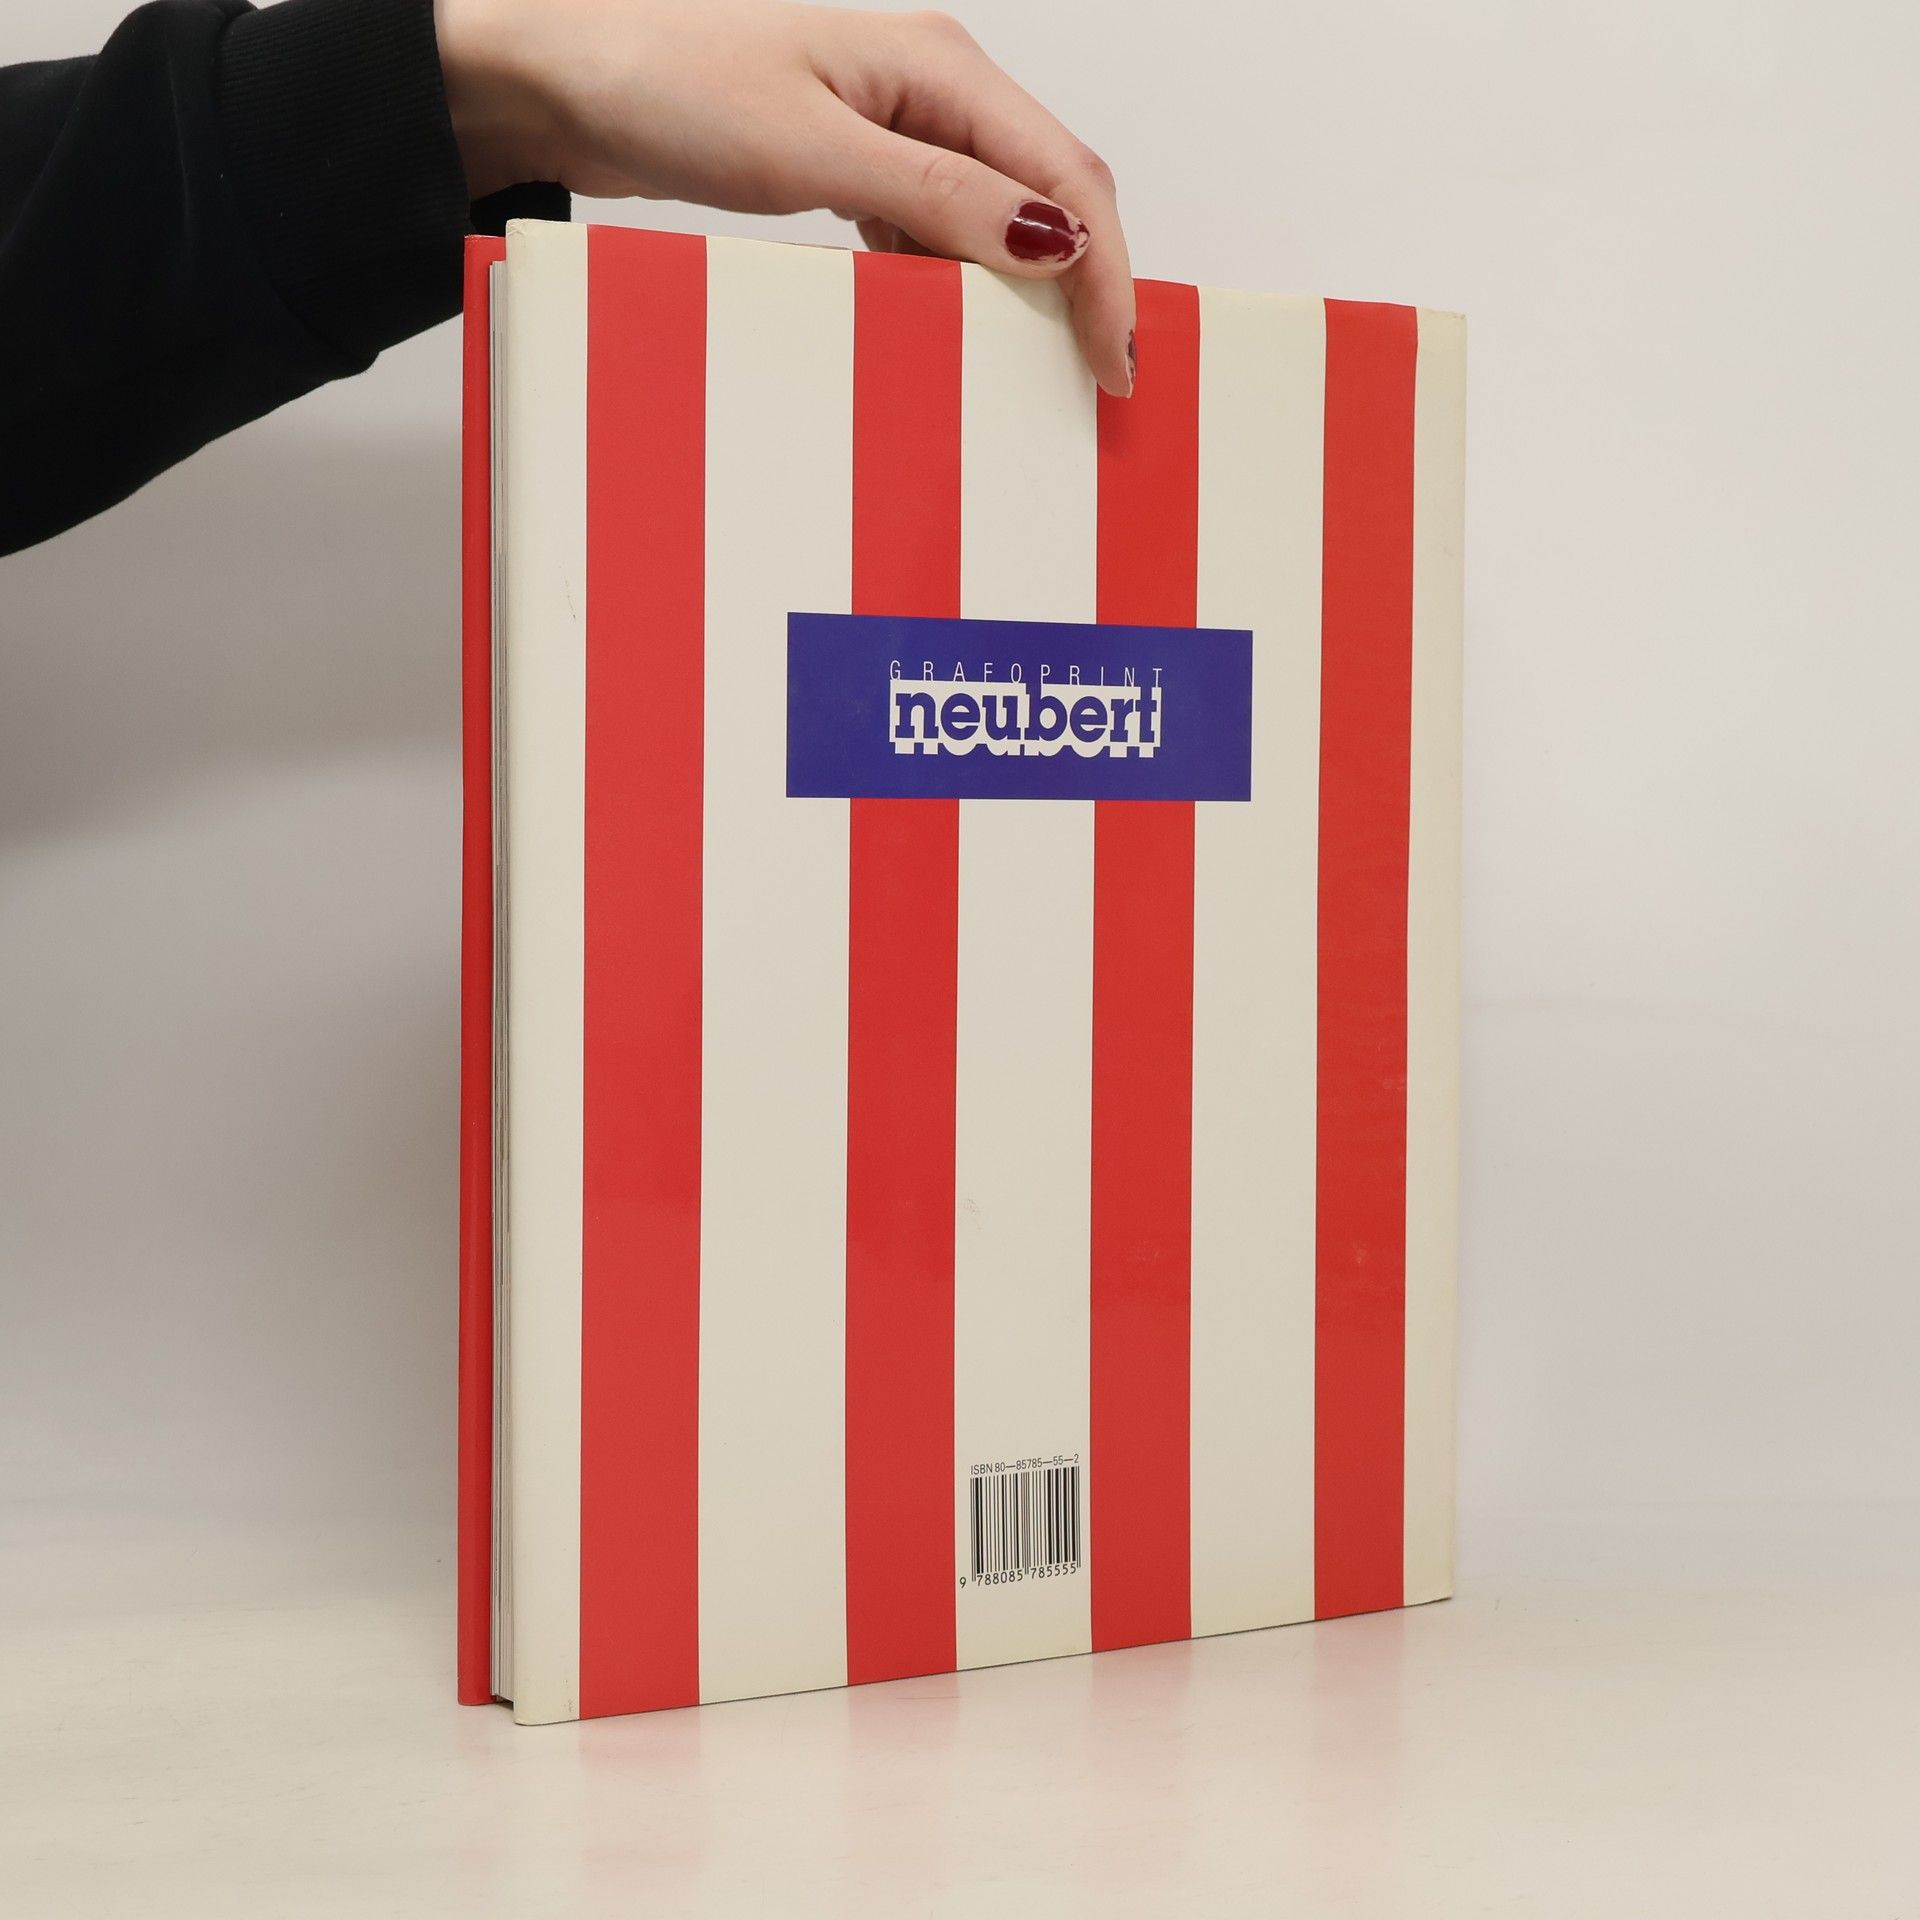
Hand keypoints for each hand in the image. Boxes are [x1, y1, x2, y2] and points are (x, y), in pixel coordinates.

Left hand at [433, 0, 1134, 394]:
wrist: (568, 80)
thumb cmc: (669, 82)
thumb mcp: (815, 150)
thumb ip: (941, 195)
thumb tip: (1054, 239)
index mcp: (940, 67)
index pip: (1066, 175)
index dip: (1107, 271)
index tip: (1116, 358)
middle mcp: (932, 89)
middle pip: (1048, 194)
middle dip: (1081, 284)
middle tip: (1092, 379)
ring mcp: (894, 126)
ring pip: (994, 220)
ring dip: (1012, 292)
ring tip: (1020, 370)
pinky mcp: (855, 162)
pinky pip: (932, 231)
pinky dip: (946, 282)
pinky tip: (933, 323)